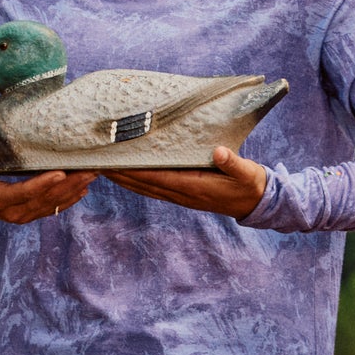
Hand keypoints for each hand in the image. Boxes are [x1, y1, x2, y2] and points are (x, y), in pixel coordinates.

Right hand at [0, 151, 95, 222]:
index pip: (25, 192)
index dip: (44, 183)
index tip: (62, 172)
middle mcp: (14, 212)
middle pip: (45, 199)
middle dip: (69, 185)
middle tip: (89, 170)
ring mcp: (24, 215)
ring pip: (53, 204)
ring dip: (73, 190)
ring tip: (92, 175)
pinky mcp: (30, 214)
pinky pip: (52, 208)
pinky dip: (68, 199)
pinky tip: (83, 189)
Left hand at [103, 145, 268, 219]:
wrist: (257, 202)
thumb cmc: (250, 184)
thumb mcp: (246, 172)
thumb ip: (232, 162)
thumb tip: (218, 151)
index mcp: (194, 187)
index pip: (157, 178)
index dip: (135, 172)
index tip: (115, 163)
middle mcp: (183, 194)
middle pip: (144, 185)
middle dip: (120, 175)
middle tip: (97, 164)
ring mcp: (182, 196)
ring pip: (146, 188)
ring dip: (124, 180)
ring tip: (103, 168)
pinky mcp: (184, 194)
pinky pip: (155, 189)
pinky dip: (138, 182)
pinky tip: (127, 176)